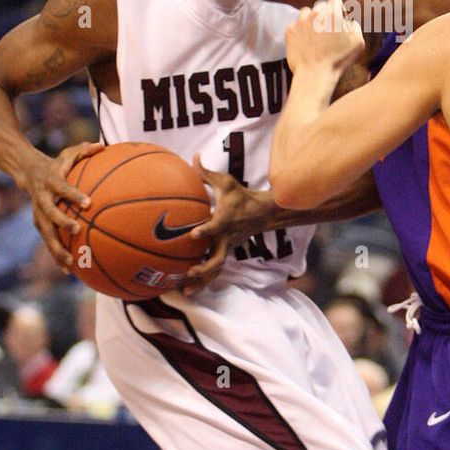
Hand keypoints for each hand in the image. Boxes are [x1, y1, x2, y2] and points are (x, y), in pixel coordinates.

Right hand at [16, 141, 104, 269]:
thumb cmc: (56, 164)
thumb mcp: (68, 154)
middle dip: (62, 222)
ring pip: (46, 233)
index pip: (63, 188)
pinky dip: (56, 256)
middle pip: (50, 213)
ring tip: (70, 263)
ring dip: (56, 248)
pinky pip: (48, 241)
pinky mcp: (40, 224)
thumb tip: (103, 146)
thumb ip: (85, 150)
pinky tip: (69, 271)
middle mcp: (42, 199)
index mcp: (51, 182)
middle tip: (77, 229)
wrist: (27, 173)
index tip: (87, 202)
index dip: (73, 195)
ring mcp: (39, 214)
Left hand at [181, 154, 279, 292]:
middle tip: (188, 272)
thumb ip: (206, 173)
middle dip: (203, 267)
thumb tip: (193, 157)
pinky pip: (215, 269)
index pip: (214, 227)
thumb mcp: (226, 182)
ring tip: (186, 292)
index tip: (192, 235)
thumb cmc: (242, 196)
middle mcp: (226, 238)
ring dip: (202, 281)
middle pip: (216, 258)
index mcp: (224, 221)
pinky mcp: (226, 252)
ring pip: (215, 269)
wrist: (263, 212)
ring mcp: (227, 248)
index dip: (204, 231)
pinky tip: (189, 289)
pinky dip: (204, 281)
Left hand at [285, 0, 363, 76]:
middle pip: (321, 6)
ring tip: (316, 36)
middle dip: (325, 15)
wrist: (315, 74)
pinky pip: (296, 25)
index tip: (339, 19)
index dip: (339, 9)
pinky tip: (306, 42)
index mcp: (333, 14)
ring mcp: (301, 22)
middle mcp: (316, 14)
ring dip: (312, 21)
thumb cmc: (339, 60)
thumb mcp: (358, 42)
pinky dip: (301, 31)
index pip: (335, 0)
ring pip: (307, 13)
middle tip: (328, 31)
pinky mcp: (290, 31)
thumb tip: (348, 21)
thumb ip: (355, 25)